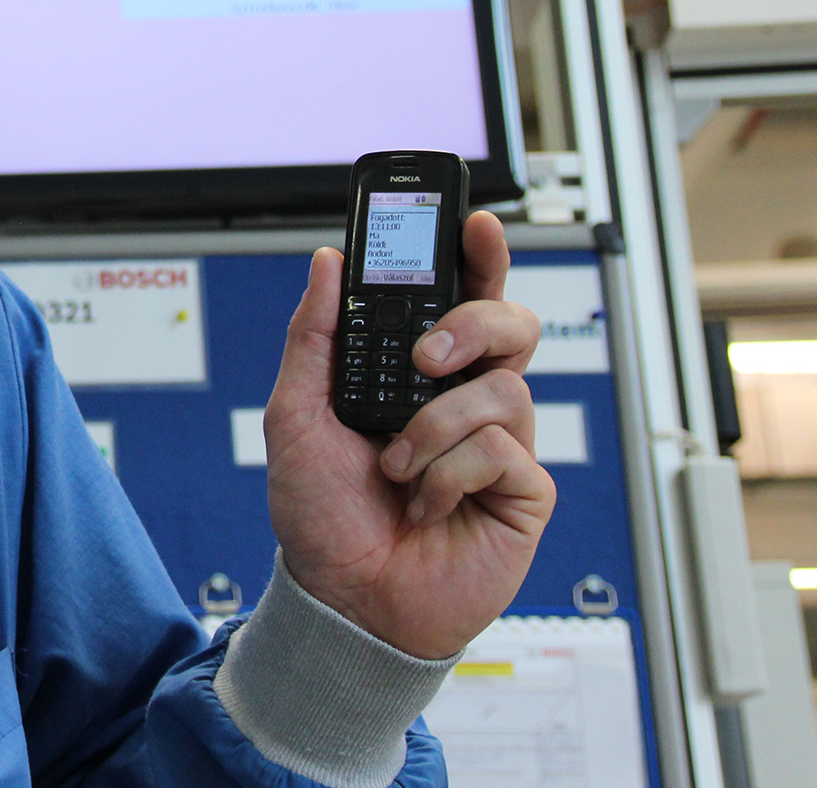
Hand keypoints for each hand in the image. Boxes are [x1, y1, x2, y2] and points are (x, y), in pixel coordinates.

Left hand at [263, 211, 555, 658]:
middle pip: (510, 325)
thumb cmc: (321, 512)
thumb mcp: (294, 413)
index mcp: (417, 374)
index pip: (460, 298)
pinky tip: (424, 503)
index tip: (475, 221)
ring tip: (396, 465)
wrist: (341, 596)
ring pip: (504, 389)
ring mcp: (499, 444)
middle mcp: (465, 400)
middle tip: (427, 356)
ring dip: (434, 427)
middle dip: (475, 323)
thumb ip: (312, 336)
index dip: (479, 256)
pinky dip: (448, 475)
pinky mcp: (522, 493)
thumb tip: (325, 261)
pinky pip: (503, 451)